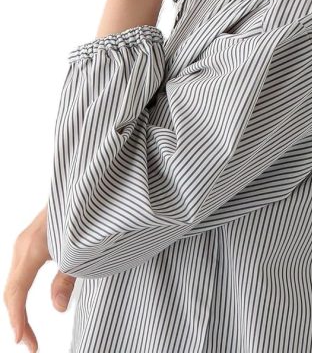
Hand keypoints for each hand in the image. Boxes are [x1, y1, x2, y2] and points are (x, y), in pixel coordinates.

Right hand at [3, 205, 75, 351]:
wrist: (85, 188)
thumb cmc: (83, 214)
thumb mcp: (79, 249)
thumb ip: (67, 278)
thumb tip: (57, 308)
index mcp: (32, 248)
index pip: (16, 291)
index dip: (18, 318)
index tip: (23, 341)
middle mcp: (22, 245)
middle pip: (11, 289)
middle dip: (18, 319)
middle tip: (32, 345)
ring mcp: (24, 242)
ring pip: (13, 281)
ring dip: (17, 308)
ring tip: (29, 334)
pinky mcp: (30, 241)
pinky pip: (19, 272)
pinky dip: (20, 293)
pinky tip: (24, 307)